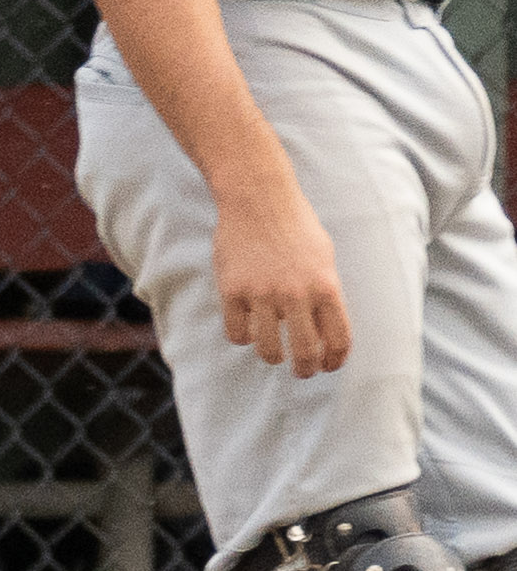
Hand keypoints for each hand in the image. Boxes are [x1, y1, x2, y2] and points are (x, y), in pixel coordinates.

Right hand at [213, 182, 352, 378]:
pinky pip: (237, 333)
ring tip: (274, 354)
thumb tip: (323, 329)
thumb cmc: (295, 225)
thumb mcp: (324, 257)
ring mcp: (262, 294)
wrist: (258, 198)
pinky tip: (247, 328)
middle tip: (302, 371)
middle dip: (306, 370)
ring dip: (273, 358)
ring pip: (269, 350)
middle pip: (305, 353)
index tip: (329, 365)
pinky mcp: (232, 291)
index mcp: (326, 286)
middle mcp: (296, 294)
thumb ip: (324, 292)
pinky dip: (243, 337)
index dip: (335, 360)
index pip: (338, 340)